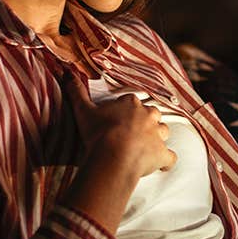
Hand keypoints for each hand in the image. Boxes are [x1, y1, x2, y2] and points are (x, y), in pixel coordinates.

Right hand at [61, 71, 176, 177]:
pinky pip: (170, 157)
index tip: (118, 119)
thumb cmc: (98, 132)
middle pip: (152, 114)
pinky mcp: (162, 154)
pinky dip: (166, 161)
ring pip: (164, 131)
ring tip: (145, 146)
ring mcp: (158, 135)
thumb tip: (67, 73)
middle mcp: (149, 116)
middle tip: (132, 132)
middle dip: (146, 121)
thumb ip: (76, 92)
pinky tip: (161, 165)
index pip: (132, 102)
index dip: (126, 110)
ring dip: (157, 137)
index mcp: (131, 104)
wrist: (112, 155)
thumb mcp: (83, 110)